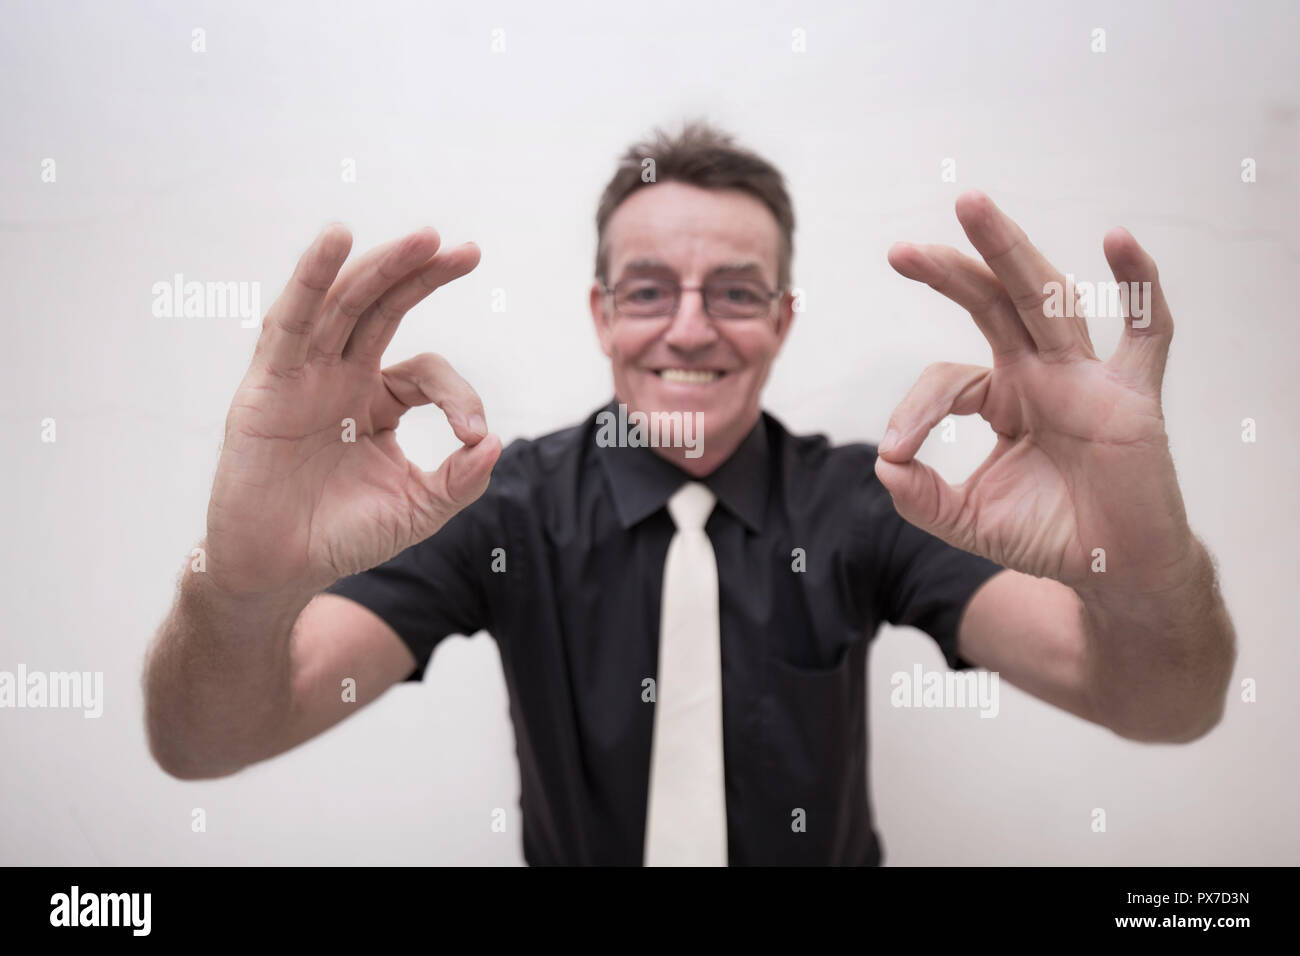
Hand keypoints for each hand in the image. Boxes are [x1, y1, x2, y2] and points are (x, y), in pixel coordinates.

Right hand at [205, 224, 500, 595]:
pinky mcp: (266, 385)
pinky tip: (336, 241)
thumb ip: (459, 480)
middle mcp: (339, 377)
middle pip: (384, 308)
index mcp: (376, 400)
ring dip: (381, 267)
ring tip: (424, 237)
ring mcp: (302, 376)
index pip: (426, 371)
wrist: (278, 572)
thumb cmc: (342, 538)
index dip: (458, 394)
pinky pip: (289, 323)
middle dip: (424, 275)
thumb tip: (496, 443)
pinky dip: (310, 278)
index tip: (473, 433)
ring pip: (341, 304)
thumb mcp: (417, 510)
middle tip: (468, 251)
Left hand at [876, 191, 1196, 593]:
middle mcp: (1042, 373)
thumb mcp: (966, 521)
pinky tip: (1119, 239)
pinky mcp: (1136, 396)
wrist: (1113, 572)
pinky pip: (1146, 330)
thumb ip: (920, 498)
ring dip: (1009, 250)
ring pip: (1049, 299)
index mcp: (1002, 396)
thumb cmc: (1047, 536)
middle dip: (949, 271)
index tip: (898, 450)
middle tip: (899, 251)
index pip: (948, 377)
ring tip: (971, 207)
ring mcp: (1090, 378)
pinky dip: (1139, 284)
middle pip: (993, 303)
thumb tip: (882, 463)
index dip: (916, 408)